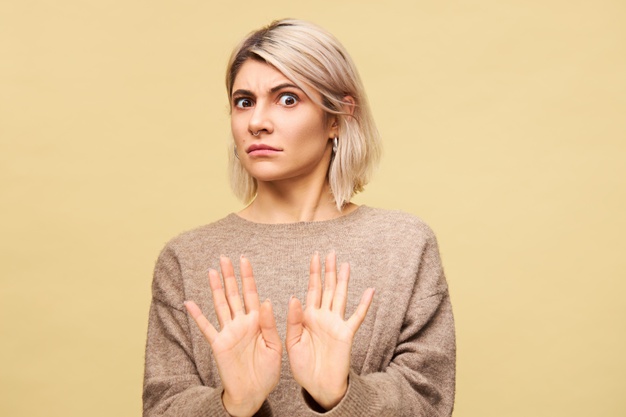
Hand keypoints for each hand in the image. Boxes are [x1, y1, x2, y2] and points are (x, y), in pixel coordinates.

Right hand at [184, 255, 281, 416]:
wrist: (254, 393)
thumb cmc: (267, 371)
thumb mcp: (275, 346)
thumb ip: (270, 324)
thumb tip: (265, 301)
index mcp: (257, 321)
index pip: (252, 293)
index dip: (247, 276)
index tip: (244, 259)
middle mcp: (242, 323)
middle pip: (234, 294)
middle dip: (230, 276)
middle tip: (225, 257)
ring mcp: (229, 332)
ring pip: (221, 305)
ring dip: (215, 288)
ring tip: (211, 271)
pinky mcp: (219, 344)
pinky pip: (206, 327)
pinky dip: (198, 315)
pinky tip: (189, 303)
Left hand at [286, 252, 374, 409]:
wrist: (318, 386)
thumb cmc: (303, 366)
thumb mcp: (291, 342)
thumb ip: (293, 320)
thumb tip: (294, 297)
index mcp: (308, 317)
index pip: (312, 289)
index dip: (313, 272)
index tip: (315, 256)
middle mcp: (323, 316)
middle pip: (327, 288)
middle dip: (328, 270)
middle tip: (331, 252)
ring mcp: (336, 323)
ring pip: (341, 296)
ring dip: (343, 281)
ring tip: (346, 264)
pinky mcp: (346, 333)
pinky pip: (357, 316)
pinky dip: (364, 303)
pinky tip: (370, 291)